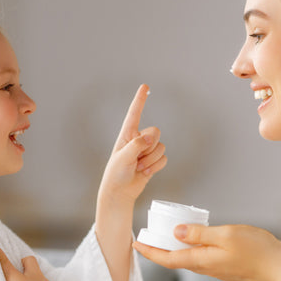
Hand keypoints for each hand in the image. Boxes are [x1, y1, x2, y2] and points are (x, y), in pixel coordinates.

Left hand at [98, 84, 166, 206]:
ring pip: (161, 147)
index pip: (134, 113)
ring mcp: (147, 150)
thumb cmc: (116, 174)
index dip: (140, 100)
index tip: (145, 86)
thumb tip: (151, 137)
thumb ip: (137, 145)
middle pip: (156, 132)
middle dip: (149, 147)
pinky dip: (156, 167)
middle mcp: (138, 139)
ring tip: (138, 168)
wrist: (120, 193)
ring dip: (151, 160)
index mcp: (127, 134)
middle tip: (137, 159)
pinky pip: (164, 159)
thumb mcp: (123, 157)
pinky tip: (144, 172)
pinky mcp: (153, 161)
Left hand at [134, 225, 280, 280]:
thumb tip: (176, 232)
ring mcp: (214, 269)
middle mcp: (204, 267)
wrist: (278, 268)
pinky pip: (199, 257)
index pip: (167, 259)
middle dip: (158, 250)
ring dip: (173, 249)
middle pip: (174, 260)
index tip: (135, 245)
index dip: (149, 252)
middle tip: (146, 237)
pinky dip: (189, 248)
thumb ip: (200, 234)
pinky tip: (192, 238)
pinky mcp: (223, 267)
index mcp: (201, 260)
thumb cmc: (255, 249)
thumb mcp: (225, 235)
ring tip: (164, 235)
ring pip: (187, 259)